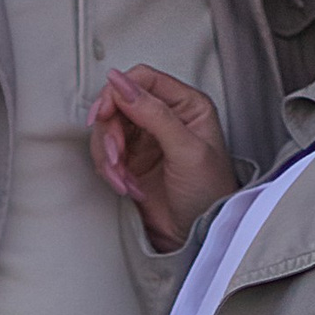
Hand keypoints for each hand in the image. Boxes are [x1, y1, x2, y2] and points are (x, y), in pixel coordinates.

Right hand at [89, 67, 237, 252]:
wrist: (200, 235)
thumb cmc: (210, 194)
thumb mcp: (187, 150)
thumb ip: (154, 113)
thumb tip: (121, 82)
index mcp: (186, 105)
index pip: (142, 79)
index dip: (118, 92)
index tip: (105, 113)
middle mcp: (164, 118)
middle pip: (118, 104)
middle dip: (111, 133)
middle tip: (116, 156)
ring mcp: (146, 140)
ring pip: (107, 131)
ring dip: (109, 157)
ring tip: (124, 179)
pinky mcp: (131, 162)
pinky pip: (105, 156)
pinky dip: (110, 172)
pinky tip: (128, 187)